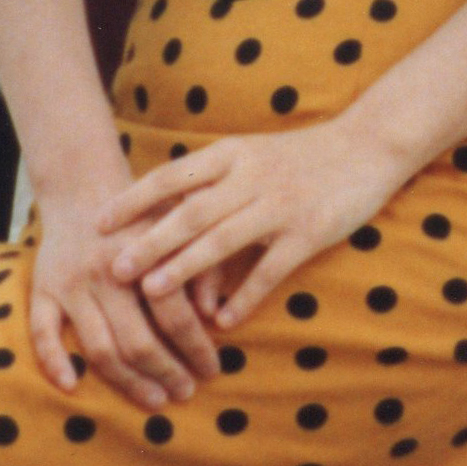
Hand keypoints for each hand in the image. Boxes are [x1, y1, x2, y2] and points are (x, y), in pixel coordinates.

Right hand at [27, 180, 222, 411]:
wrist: (82, 185)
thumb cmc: (142, 213)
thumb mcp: (178, 226)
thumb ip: (200, 263)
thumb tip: (214, 314)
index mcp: (143, 255)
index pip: (174, 315)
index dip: (196, 348)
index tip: (213, 370)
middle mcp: (105, 272)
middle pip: (137, 341)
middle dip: (166, 373)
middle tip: (186, 393)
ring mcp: (71, 284)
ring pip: (98, 348)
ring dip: (128, 382)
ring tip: (155, 400)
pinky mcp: (43, 288)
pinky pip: (42, 331)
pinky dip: (53, 361)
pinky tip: (71, 386)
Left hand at [99, 118, 405, 333]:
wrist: (367, 145)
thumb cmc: (301, 155)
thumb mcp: (251, 155)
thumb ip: (213, 181)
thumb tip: (165, 215)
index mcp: (232, 154)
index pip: (171, 176)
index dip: (133, 199)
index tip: (99, 222)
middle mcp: (251, 177)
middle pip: (190, 212)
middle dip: (149, 241)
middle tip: (113, 267)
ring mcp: (280, 204)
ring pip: (223, 239)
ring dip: (185, 268)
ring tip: (153, 292)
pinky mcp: (309, 231)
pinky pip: (270, 268)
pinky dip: (245, 296)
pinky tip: (222, 320)